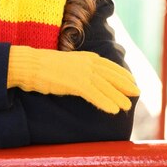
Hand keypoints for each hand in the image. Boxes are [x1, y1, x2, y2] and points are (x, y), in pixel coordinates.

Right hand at [7, 46, 139, 113]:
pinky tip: (113, 110)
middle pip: (111, 75)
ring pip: (106, 86)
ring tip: (127, 106)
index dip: (121, 74)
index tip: (131, 81)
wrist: (29, 65)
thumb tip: (85, 78)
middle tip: (137, 93)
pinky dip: (105, 102)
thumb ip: (78, 68)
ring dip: (118, 96)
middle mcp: (86, 62)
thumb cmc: (42, 66)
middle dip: (125, 84)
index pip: (109, 65)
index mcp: (85, 56)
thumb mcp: (65, 64)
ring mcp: (81, 72)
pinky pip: (95, 94)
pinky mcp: (75, 83)